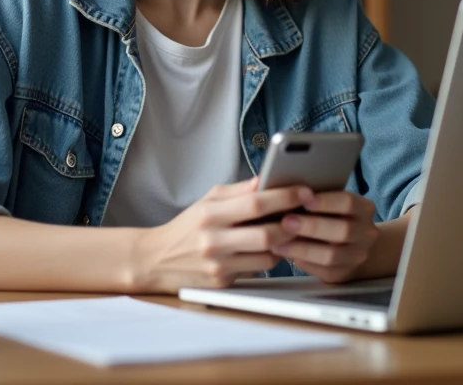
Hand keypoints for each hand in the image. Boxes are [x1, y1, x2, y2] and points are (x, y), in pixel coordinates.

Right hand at [131, 177, 314, 293]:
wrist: (157, 260)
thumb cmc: (188, 226)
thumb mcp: (207, 200)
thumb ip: (238, 191)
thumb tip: (267, 179)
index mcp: (210, 214)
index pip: (256, 203)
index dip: (285, 197)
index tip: (305, 192)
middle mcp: (213, 240)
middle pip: (267, 234)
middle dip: (292, 224)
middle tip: (305, 215)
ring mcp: (218, 265)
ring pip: (268, 256)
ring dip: (284, 244)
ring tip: (287, 231)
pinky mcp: (222, 283)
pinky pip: (258, 270)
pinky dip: (268, 258)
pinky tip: (269, 248)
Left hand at [272, 190, 378, 283]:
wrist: (350, 245)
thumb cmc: (331, 216)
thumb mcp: (330, 202)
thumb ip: (314, 198)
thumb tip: (287, 192)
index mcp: (365, 209)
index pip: (349, 202)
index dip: (326, 201)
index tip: (303, 198)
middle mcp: (366, 233)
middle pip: (343, 230)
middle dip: (312, 226)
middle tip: (286, 221)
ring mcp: (357, 256)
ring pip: (332, 255)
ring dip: (302, 248)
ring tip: (279, 241)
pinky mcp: (343, 274)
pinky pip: (323, 270)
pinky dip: (303, 261)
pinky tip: (286, 253)